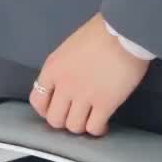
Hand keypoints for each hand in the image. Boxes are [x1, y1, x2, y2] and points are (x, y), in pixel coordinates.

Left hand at [30, 15, 150, 137]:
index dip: (46, 110)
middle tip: (75, 115)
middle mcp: (64, 85)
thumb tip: (65, 82)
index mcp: (52, 68)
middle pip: (54, 119)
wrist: (124, 32)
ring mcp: (83, 96)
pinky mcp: (105, 104)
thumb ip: (64, 67)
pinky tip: (104, 124)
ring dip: (81, 126)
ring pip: (73, 127)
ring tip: (90, 120)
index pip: (37, 100)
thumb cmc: (100, 32)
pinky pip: (94, 128)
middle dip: (64, 120)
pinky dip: (98, 130)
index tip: (56, 109)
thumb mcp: (70, 47)